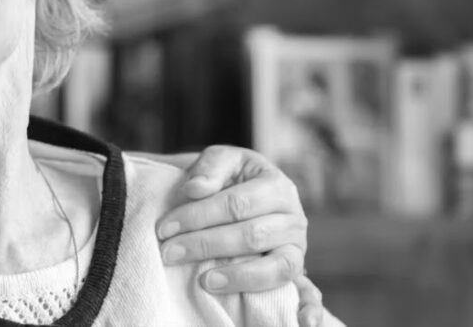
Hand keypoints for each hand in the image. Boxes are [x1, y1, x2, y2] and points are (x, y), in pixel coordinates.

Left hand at [155, 145, 323, 326]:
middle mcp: (293, 216)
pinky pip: (307, 292)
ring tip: (204, 281)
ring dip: (238, 277)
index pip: (235, 204)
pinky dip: (308, 308)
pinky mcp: (295, 269)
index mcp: (276, 184)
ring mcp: (297, 246)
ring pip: (273, 267)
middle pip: (249, 236)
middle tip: (169, 253)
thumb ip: (210, 168)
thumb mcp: (222, 161)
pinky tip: (302, 323)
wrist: (245, 191)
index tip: (164, 229)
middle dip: (205, 245)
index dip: (197, 216)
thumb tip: (194, 189)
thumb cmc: (230, 178)